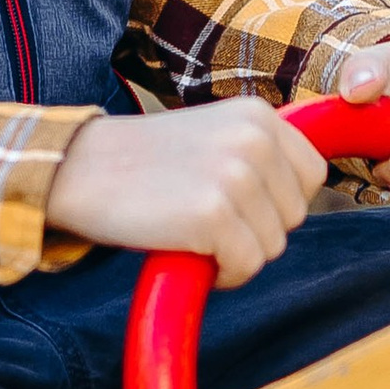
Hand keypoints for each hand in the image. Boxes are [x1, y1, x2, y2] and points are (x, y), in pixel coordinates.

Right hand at [49, 98, 326, 287]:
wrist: (77, 170)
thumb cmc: (142, 163)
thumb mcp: (212, 135)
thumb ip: (258, 153)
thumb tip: (300, 200)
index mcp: (257, 114)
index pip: (312, 173)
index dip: (278, 200)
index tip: (238, 205)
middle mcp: (254, 139)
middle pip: (296, 214)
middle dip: (257, 229)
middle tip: (206, 220)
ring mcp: (236, 176)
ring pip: (273, 246)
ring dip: (237, 253)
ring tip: (192, 233)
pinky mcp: (213, 216)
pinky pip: (245, 267)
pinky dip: (221, 274)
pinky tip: (187, 252)